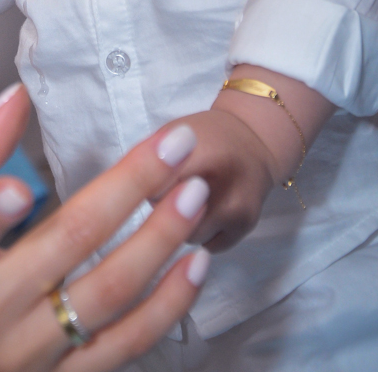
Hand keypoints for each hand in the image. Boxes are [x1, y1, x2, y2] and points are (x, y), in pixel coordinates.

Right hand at [0, 86, 210, 371]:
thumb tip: (18, 97)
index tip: (18, 186)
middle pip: (61, 251)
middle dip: (125, 190)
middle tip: (175, 143)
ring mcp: (23, 361)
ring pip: (103, 298)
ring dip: (157, 243)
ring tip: (194, 194)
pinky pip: (122, 347)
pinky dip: (165, 307)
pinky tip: (193, 265)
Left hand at [154, 110, 274, 252]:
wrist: (252, 145)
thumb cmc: (204, 136)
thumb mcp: (174, 132)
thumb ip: (152, 160)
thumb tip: (124, 196)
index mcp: (204, 151)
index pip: (157, 187)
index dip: (147, 186)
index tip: (149, 179)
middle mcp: (226, 183)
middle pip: (170, 215)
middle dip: (161, 204)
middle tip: (169, 186)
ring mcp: (237, 210)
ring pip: (185, 236)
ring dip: (178, 224)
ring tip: (186, 196)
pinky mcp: (244, 230)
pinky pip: (204, 244)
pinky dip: (198, 232)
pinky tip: (204, 210)